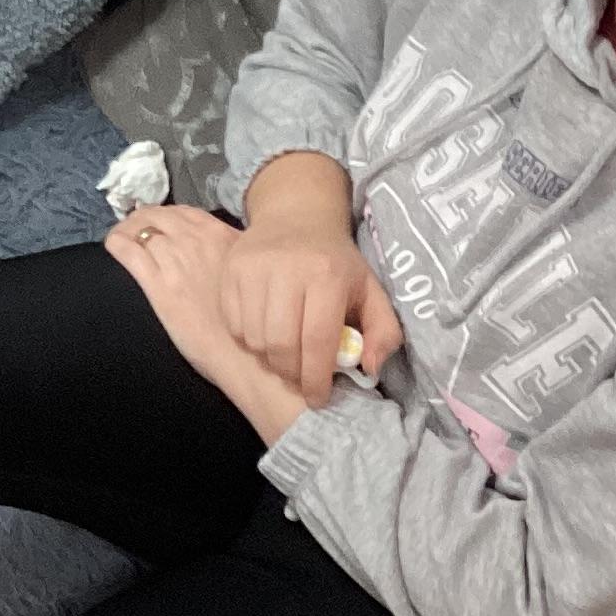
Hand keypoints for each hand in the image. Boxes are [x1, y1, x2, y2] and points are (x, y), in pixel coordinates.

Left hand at [104, 205, 310, 445]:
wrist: (246, 353)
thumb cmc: (252, 319)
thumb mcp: (249, 272)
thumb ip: (235, 254)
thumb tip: (223, 249)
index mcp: (220, 235)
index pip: (184, 212)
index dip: (167, 215)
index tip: (160, 223)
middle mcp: (195, 241)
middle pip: (158, 216)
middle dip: (143, 219)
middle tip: (135, 229)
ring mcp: (175, 260)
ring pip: (140, 229)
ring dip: (128, 229)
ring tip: (123, 237)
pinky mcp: (157, 285)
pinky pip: (128, 250)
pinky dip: (117, 242)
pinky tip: (113, 245)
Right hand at [216, 220, 401, 407]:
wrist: (296, 217)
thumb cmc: (337, 263)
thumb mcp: (372, 292)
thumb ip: (384, 333)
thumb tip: (370, 368)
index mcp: (327, 275)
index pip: (317, 340)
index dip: (316, 378)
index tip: (318, 398)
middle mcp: (287, 269)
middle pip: (282, 344)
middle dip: (291, 374)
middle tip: (300, 380)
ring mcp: (253, 268)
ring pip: (254, 338)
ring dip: (269, 360)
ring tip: (284, 358)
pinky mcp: (231, 270)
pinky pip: (233, 325)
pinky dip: (248, 342)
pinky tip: (265, 336)